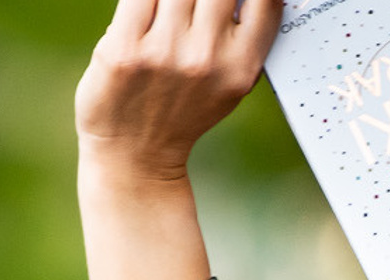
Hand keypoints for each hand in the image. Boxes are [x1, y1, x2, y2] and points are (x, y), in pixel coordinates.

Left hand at [75, 0, 282, 180]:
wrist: (137, 154)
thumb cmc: (183, 110)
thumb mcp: (228, 83)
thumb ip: (241, 35)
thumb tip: (238, 0)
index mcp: (240, 67)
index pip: (264, 0)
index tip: (232, 4)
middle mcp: (206, 57)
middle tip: (193, 13)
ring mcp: (165, 51)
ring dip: (173, 2)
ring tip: (169, 20)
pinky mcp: (124, 47)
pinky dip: (143, 3)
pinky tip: (145, 16)